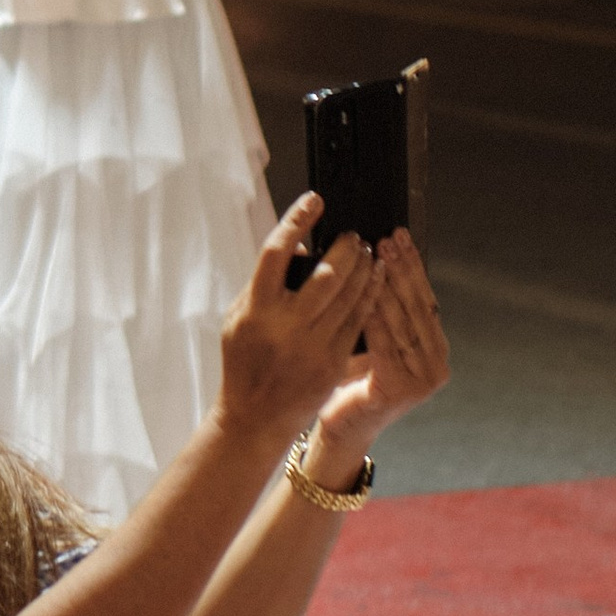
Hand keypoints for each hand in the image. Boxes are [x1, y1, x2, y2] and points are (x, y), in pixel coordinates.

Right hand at [214, 198, 378, 450]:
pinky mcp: (333, 361)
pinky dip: (371, 293)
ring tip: (368, 251)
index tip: (313, 200)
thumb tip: (298, 249)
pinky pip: (359, 319)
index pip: (276, 253)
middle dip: (346, 247)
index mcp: (255, 309)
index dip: (296, 221)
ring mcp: (312, 345)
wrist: (255, 415)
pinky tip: (376, 278)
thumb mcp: (239, 318)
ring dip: (364, 267)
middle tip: (354, 235)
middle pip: (326, 272)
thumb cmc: (245, 360)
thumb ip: (263, 284)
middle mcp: (285, 326)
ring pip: (350, 294)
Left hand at [308, 236, 450, 459]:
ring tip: (374, 255)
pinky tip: (364, 291)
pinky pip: (385, 343)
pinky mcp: (402, 389)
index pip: (424, 297)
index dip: (412, 264)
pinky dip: (373, 316)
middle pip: (416, 306)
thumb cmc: (351, 382)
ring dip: (387, 285)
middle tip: (387, 237)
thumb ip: (381, 308)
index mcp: (435, 348)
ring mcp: (423, 379)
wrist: (341, 430)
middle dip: (401, 268)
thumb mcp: (372, 339)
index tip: (400, 234)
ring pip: (401, 321)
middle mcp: (437, 364)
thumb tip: (374, 255)